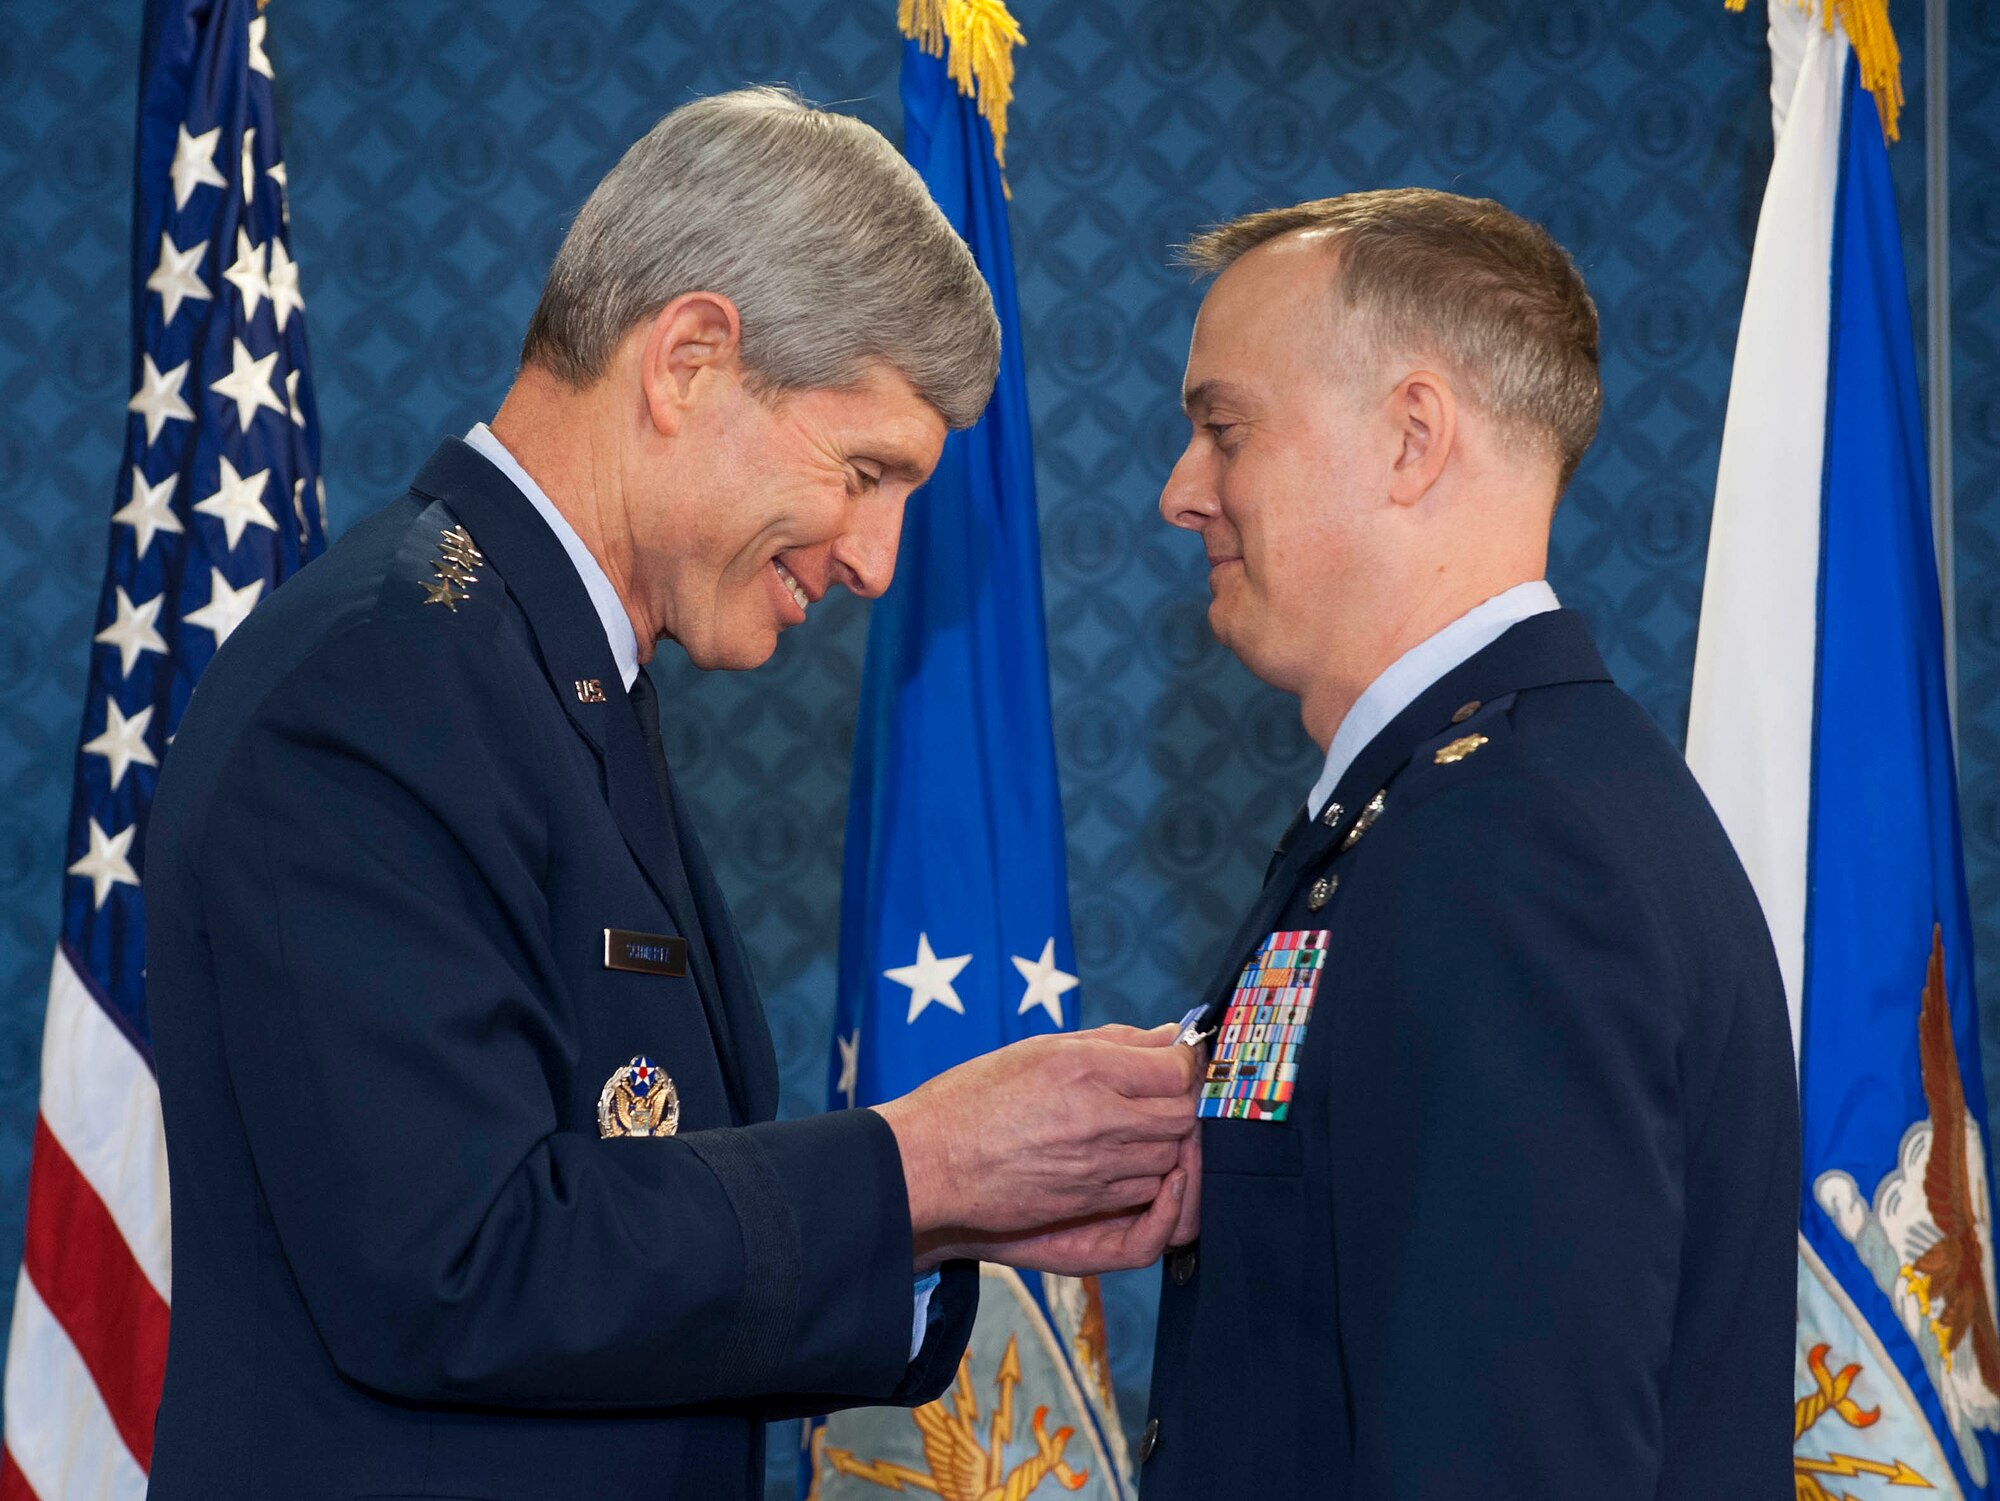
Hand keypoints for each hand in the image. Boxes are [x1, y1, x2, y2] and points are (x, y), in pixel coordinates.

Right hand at [873, 1023, 1197, 1267]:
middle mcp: (1098, 1117)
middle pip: (1182, 1115)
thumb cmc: (974, 1097)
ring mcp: (1095, 1165)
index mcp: (1086, 1068)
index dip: (1185, 1063)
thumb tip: (1170, 1034)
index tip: (1176, 1060)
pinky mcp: (1087, 1202)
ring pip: (1170, 1157)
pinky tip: (1118, 1159)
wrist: (930, 1162)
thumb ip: (1113, 1041)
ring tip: (1135, 1126)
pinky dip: (1145, 1176)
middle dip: (1180, 1103)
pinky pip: (1145, 1192)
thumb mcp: (1039, 1048)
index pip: (1175, 1068)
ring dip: (1164, 1142)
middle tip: (1161, 1093)